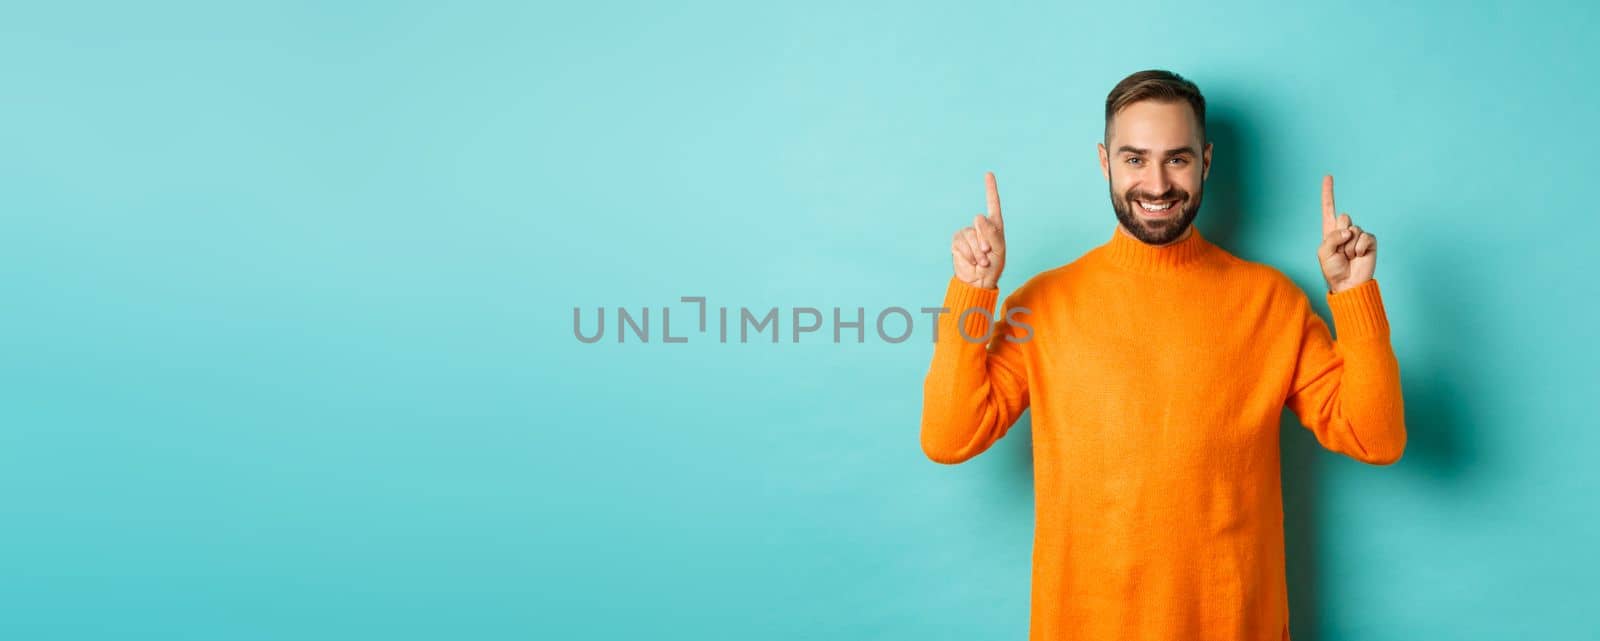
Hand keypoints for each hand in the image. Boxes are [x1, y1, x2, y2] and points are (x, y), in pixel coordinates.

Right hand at [951, 171, 1006, 288]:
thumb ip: (992, 233)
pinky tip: (972, 262)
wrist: (978, 282)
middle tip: (987, 253)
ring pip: (970, 234)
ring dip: (976, 251)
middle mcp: (980, 227)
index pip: (993, 204)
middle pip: (980, 222)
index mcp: (994, 226)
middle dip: (984, 239)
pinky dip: (968, 254)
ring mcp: (968, 234)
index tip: (988, 174)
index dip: (990, 189)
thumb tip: (979, 216)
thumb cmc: (993, 267)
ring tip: (981, 262)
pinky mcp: (957, 242)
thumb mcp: (999, 250)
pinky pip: (961, 242)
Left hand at [1318, 174, 1376, 293]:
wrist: (1348, 284)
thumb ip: (1331, 238)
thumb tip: (1349, 230)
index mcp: (1330, 231)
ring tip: (1349, 256)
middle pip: (1343, 217)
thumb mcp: (1323, 253)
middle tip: (1341, 251)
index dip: (1328, 192)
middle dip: (1340, 235)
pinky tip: (1359, 256)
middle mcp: (1344, 230)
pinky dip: (1360, 247)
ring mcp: (1358, 235)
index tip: (1328, 176)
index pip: (1328, 208)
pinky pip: (1365, 236)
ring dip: (1349, 245)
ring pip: (1354, 228)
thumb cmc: (1333, 270)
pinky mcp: (1369, 241)